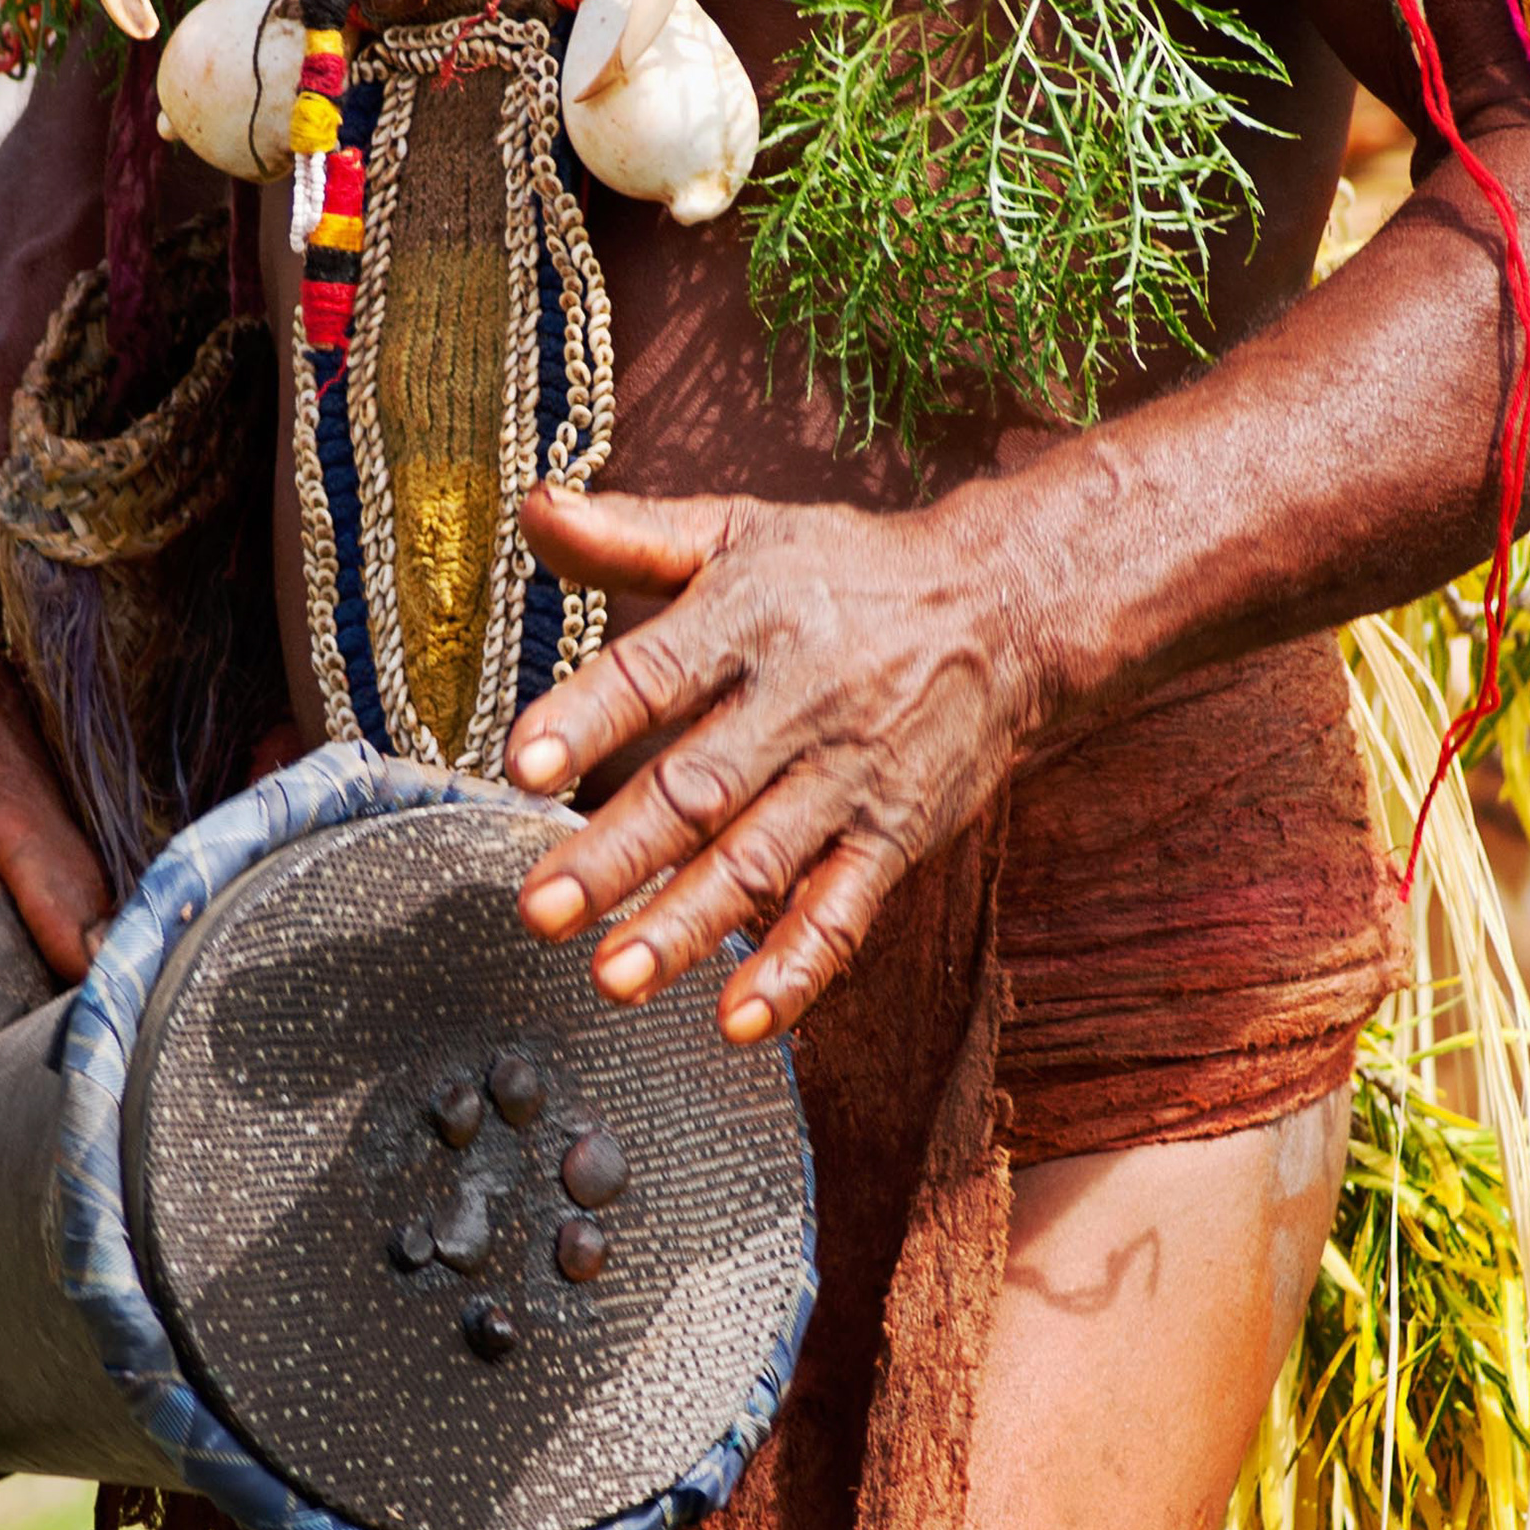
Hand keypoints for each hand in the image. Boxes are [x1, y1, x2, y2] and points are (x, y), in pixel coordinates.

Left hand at [500, 483, 1049, 1043]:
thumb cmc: (845, 572)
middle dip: (616, 853)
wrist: (1007, 606)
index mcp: (748, 619)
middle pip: (699, 788)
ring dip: (686, 925)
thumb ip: (631, 535)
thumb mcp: (741, 531)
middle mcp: (800, 703)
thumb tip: (533, 507)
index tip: (521, 764)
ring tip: (612, 977)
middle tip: (539, 910)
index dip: (588, 718)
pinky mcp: (899, 835)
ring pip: (761, 862)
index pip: (655, 672)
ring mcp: (851, 778)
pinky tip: (740, 1022)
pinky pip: (845, 911)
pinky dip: (797, 971)